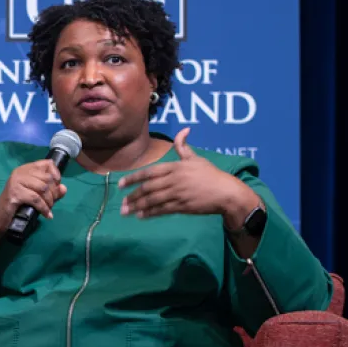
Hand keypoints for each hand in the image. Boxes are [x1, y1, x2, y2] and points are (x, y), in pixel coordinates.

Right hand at [0, 159, 67, 224]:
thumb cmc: (18, 205)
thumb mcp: (37, 196)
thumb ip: (52, 191)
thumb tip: (64, 189)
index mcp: (25, 169)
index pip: (47, 163)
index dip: (56, 174)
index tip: (57, 186)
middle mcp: (20, 172)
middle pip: (47, 178)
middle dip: (54, 193)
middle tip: (52, 203)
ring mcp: (16, 181)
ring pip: (43, 188)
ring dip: (50, 201)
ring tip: (49, 209)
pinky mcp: (15, 193)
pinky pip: (36, 199)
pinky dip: (44, 208)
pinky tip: (47, 215)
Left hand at [119, 128, 258, 219]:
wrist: (226, 192)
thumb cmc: (211, 174)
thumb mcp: (196, 158)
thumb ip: (184, 146)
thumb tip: (184, 129)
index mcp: (175, 167)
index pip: (149, 172)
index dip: (133, 178)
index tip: (120, 184)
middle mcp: (174, 180)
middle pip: (148, 188)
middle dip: (132, 196)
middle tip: (122, 203)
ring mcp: (177, 193)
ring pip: (152, 200)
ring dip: (137, 206)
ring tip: (125, 212)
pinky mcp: (182, 206)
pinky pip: (162, 210)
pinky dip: (150, 213)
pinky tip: (140, 216)